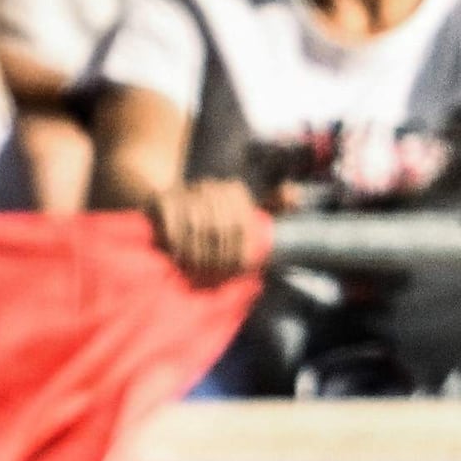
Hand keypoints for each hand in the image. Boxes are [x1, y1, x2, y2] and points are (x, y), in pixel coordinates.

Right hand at [148, 176, 274, 286]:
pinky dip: (178, 243)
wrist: (172, 201)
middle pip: (220, 227)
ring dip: (200, 253)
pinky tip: (181, 258)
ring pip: (198, 227)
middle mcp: (211, 186)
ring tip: (201, 270)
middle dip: (221, 255)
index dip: (241, 249)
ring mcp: (186, 192)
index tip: (240, 268)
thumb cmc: (214, 215)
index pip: (242, 224)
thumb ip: (271, 206)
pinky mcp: (164, 200)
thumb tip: (295, 196)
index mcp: (234, 190)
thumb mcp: (244, 211)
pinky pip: (174, 224)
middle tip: (219, 275)